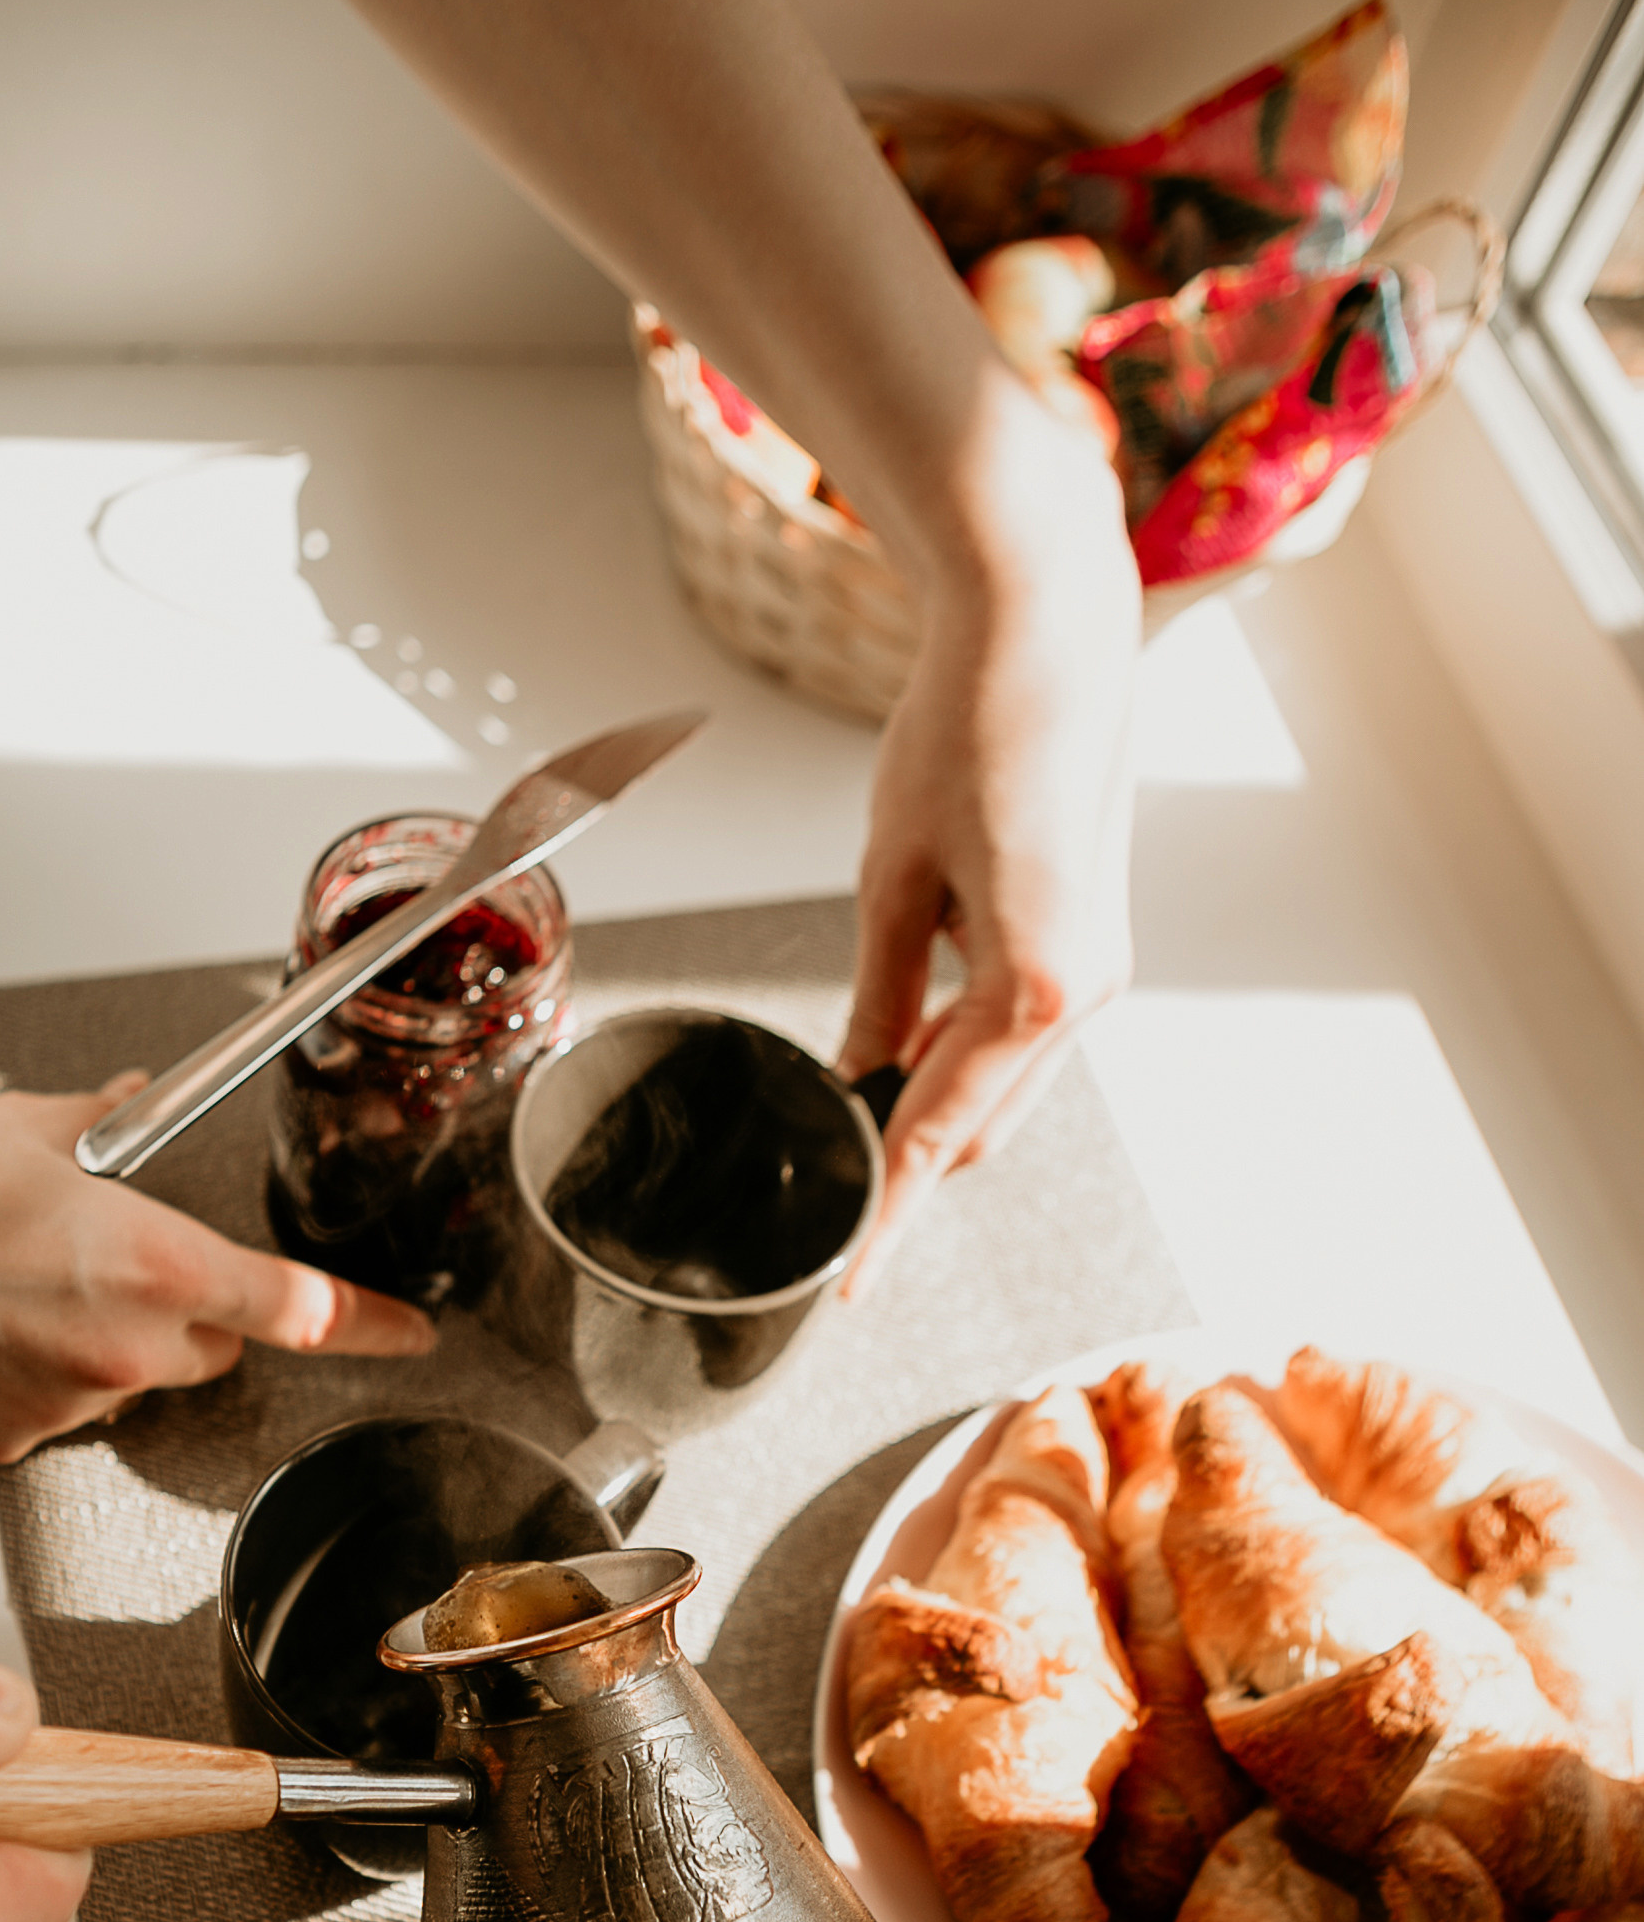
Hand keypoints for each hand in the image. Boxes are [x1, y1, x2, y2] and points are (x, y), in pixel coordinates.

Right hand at [0, 1077, 434, 1460]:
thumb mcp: (32, 1124)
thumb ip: (113, 1128)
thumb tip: (141, 1104)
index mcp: (152, 1263)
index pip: (301, 1309)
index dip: (368, 1323)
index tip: (410, 1333)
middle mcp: (122, 1349)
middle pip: (214, 1347)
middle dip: (187, 1308)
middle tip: (102, 1253)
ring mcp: (64, 1405)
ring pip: (134, 1382)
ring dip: (106, 1343)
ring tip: (12, 1284)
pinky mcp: (6, 1443)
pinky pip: (61, 1411)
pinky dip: (38, 1377)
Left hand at [839, 432, 1139, 1271]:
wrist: (1051, 635)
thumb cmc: (969, 731)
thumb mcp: (893, 878)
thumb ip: (880, 999)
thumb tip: (859, 1081)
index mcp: (1032, 988)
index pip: (938, 1137)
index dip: (886, 1218)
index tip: (850, 1286)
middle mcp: (1084, 993)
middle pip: (978, 1130)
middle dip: (904, 1165)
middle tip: (822, 1183)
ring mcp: (1099, 971)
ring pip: (1001, 1088)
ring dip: (934, 1105)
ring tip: (852, 1104)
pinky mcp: (1093, 942)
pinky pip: (1020, 1037)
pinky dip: (963, 1057)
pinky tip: (908, 1041)